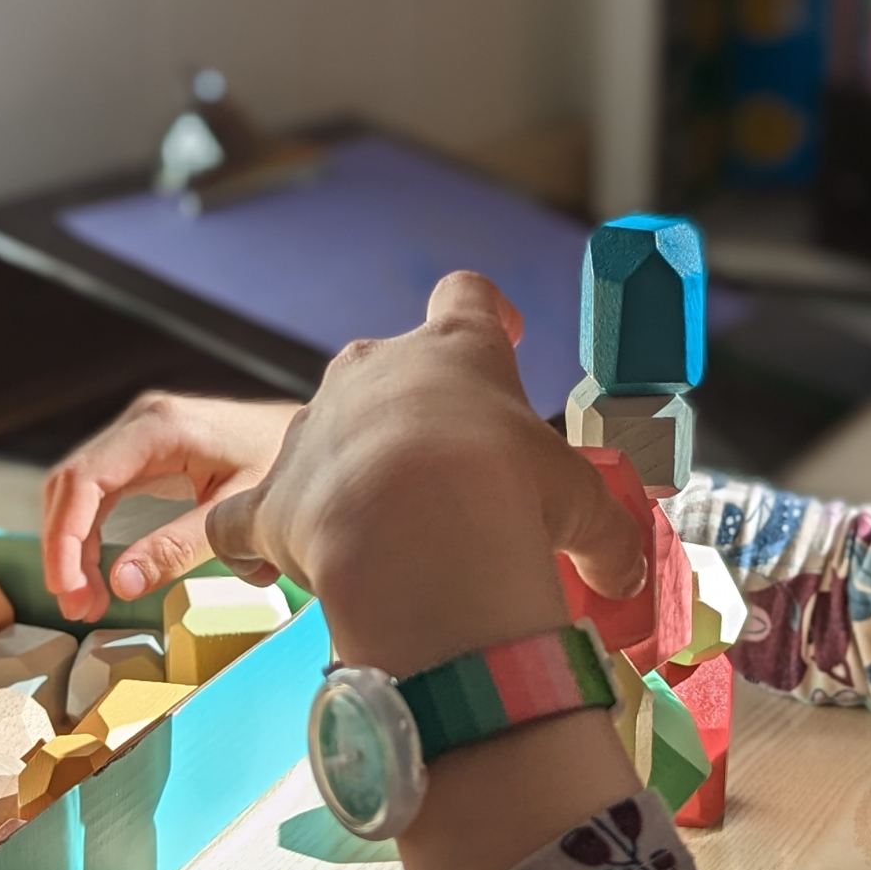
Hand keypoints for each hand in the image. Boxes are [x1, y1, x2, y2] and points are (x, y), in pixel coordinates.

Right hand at [41, 392, 299, 621]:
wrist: (317, 439)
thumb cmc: (286, 465)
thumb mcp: (236, 512)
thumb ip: (178, 547)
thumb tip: (120, 584)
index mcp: (160, 427)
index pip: (85, 480)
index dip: (66, 538)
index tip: (68, 589)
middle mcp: (140, 423)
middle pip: (70, 484)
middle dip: (63, 549)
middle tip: (77, 607)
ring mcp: (140, 435)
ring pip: (78, 491)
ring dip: (73, 547)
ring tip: (88, 602)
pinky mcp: (147, 453)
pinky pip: (100, 494)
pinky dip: (91, 535)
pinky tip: (101, 576)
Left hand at [205, 271, 646, 676]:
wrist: (416, 537)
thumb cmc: (504, 496)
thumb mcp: (578, 504)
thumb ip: (602, 530)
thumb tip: (624, 570)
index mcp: (458, 352)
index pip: (467, 299)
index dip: (483, 316)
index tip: (499, 335)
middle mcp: (375, 370)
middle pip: (385, 372)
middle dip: (410, 420)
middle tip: (445, 481)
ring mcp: (315, 428)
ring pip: (323, 440)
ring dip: (345, 479)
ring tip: (376, 541)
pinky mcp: (270, 494)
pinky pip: (245, 513)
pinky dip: (254, 537)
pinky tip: (269, 564)